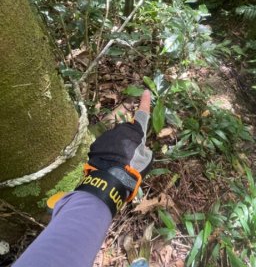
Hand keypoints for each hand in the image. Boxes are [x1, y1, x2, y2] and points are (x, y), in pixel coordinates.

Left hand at [77, 91, 151, 210]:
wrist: (112, 175)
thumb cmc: (133, 167)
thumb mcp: (146, 160)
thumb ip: (144, 151)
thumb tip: (139, 150)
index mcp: (136, 131)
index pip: (143, 114)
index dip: (145, 103)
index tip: (145, 91)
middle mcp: (122, 129)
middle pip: (127, 133)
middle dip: (128, 142)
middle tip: (129, 158)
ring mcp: (109, 134)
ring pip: (115, 140)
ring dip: (117, 148)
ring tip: (118, 163)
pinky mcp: (99, 141)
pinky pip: (105, 146)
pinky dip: (107, 152)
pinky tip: (108, 163)